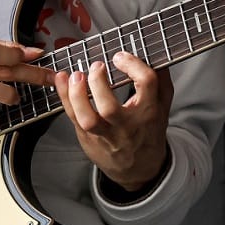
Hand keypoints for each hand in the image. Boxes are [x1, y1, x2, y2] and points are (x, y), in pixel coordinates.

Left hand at [54, 51, 171, 191]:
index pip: (146, 84)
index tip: (120, 57)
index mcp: (148, 113)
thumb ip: (161, 81)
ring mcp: (105, 135)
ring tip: (75, 75)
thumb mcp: (162, 107)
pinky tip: (62, 81)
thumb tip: (154, 55)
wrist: (138, 170)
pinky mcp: (89, 138)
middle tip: (97, 66)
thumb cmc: (148, 133)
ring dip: (76, 95)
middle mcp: (126, 126)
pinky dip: (65, 98)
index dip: (133, 65)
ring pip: (87, 119)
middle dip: (98, 83)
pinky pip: (73, 118)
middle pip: (109, 107)